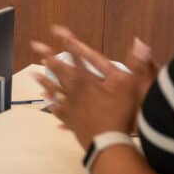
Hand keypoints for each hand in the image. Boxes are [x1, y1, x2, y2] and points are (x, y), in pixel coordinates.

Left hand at [31, 26, 156, 149]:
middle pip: (58, 70)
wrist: (108, 143)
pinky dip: (52, 105)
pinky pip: (58, 110)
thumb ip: (137, 64)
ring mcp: (70, 107)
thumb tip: (140, 42)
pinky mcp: (71, 121)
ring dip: (44, 79)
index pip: (76, 56)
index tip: (56, 30)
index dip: (68, 42)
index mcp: (87, 80)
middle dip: (47, 56)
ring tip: (33, 73)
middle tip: (35, 46)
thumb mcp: (132, 87)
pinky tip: (46, 103)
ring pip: (54, 90)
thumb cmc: (120, 115)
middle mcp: (74, 91)